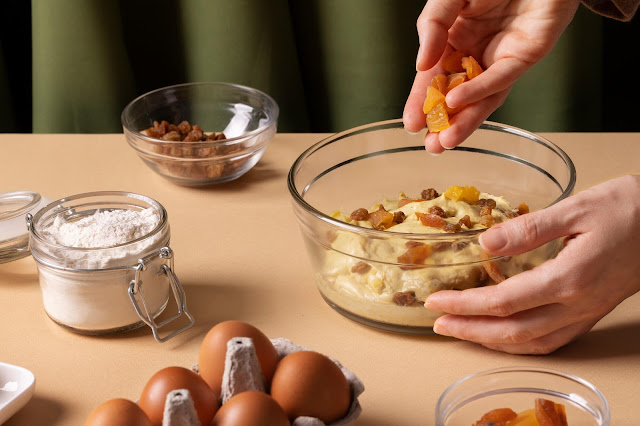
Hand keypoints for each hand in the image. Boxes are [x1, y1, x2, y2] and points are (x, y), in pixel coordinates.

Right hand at [404, 0, 579, 152]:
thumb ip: (432, 27)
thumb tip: (420, 65)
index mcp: (456, 40)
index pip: (435, 79)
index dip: (422, 102)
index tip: (410, 124)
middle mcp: (479, 53)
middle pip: (458, 95)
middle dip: (443, 122)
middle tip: (429, 145)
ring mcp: (503, 57)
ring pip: (482, 97)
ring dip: (464, 121)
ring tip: (445, 141)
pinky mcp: (528, 54)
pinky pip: (502, 77)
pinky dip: (480, 90)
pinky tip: (458, 101)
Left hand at [425, 175, 639, 353]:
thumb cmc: (628, 208)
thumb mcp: (576, 208)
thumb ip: (529, 228)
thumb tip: (486, 243)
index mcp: (569, 278)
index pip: (503, 301)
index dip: (465, 305)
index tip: (436, 301)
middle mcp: (576, 304)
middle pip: (513, 330)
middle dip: (470, 330)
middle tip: (438, 324)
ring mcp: (586, 313)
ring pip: (533, 343)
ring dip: (492, 342)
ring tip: (462, 333)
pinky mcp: (591, 312)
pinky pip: (553, 341)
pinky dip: (522, 344)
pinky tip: (504, 336)